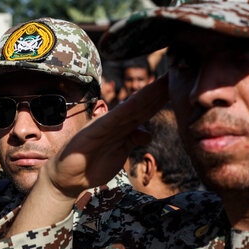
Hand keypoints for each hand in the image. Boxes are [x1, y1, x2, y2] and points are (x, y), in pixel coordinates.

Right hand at [45, 76, 168, 198]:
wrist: (69, 176)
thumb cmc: (93, 163)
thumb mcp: (120, 151)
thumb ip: (133, 139)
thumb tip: (147, 133)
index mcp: (123, 126)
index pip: (146, 109)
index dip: (161, 97)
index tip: (179, 84)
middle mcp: (115, 121)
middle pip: (142, 103)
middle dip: (160, 89)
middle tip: (178, 72)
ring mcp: (104, 125)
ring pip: (130, 108)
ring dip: (147, 95)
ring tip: (164, 82)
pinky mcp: (93, 132)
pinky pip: (112, 120)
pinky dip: (124, 111)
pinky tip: (137, 102)